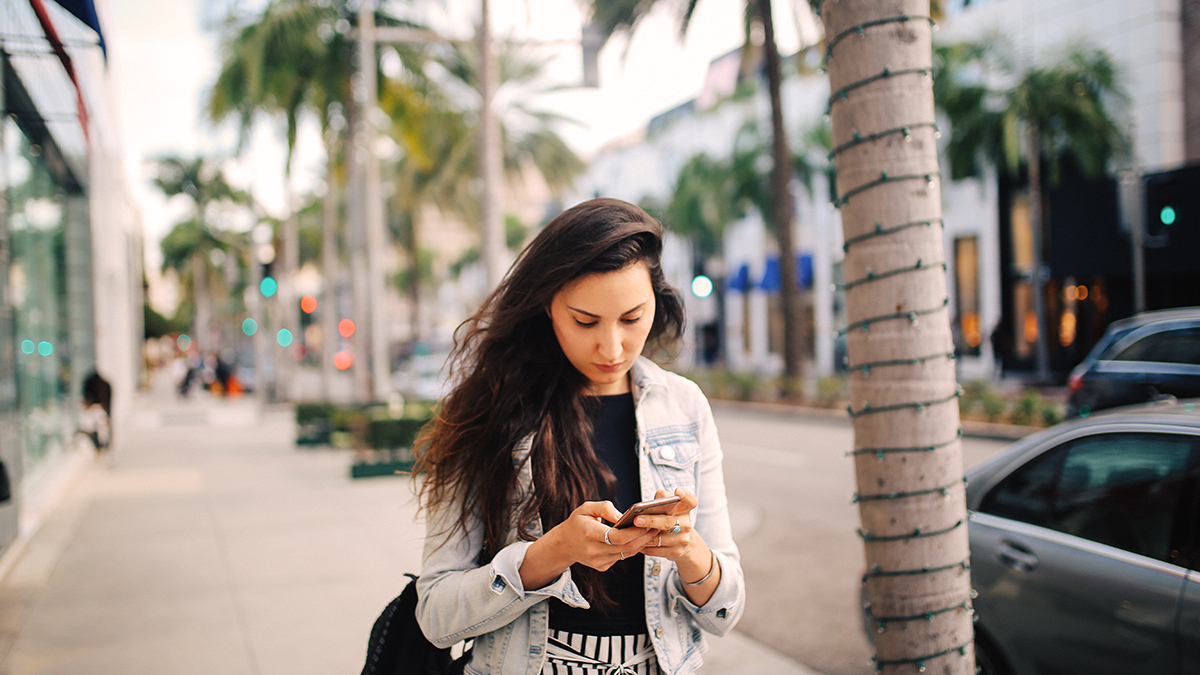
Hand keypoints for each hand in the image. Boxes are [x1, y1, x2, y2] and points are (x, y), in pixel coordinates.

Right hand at [524, 501, 655, 587]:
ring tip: (653, 531)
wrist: (563, 544)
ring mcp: (598, 562)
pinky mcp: (602, 567)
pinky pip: (622, 557)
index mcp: (589, 534)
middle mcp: (593, 551)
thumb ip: (605, 508)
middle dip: (644, 537)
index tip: (647, 522)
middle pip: (626, 547)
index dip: (634, 531)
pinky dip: (632, 548)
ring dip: (642, 543)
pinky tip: (640, 539)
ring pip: (627, 554)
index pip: (617, 537)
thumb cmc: (577, 522)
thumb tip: (624, 516)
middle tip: (657, 526)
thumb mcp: (586, 508)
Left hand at [634, 488, 720, 601]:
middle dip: (651, 521)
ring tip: (631, 532)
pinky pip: (656, 550)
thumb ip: (662, 499)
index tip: (677, 491)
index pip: (690, 501)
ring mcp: (682, 540)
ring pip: (658, 539)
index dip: (685, 495)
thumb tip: (651, 501)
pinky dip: (645, 546)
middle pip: (667, 522)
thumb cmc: (671, 519)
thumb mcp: (670, 508)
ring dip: (643, 536)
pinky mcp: (676, 552)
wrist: (684, 543)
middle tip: (636, 520)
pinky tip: (637, 542)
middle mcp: (686, 525)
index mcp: (685, 510)